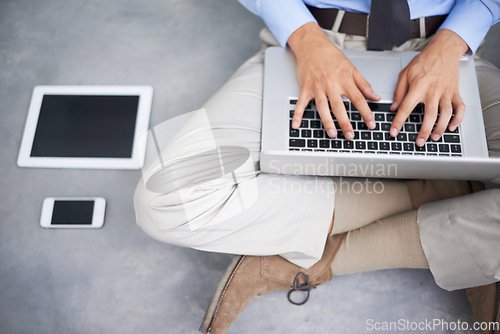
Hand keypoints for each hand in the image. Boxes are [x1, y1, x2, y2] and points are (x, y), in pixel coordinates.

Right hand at [287, 22, 379, 138]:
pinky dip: (297, 115)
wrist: (312, 44)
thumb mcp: (351, 68)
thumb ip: (363, 84)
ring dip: (327, 121)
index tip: (371, 124)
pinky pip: (301, 104)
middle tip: (350, 135)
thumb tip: (375, 96)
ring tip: (331, 133)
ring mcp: (317, 87)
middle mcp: (331, 84)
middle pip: (339, 107)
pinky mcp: (305, 88)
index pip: (358, 99)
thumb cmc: (330, 55)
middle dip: (345, 123)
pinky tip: (296, 125)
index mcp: (344, 79)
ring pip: (322, 107)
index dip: (366, 113)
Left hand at [389, 29, 468, 146]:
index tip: (394, 132)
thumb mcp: (405, 74)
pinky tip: (451, 126)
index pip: (405, 108)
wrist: (443, 50)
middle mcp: (433, 91)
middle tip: (419, 142)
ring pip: (445, 114)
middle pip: (429, 115)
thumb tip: (393, 108)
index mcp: (418, 87)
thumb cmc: (424, 61)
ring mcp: (446, 92)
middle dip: (424, 131)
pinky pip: (460, 107)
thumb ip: (398, 92)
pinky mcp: (455, 92)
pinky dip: (458, 118)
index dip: (398, 122)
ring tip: (434, 138)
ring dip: (440, 128)